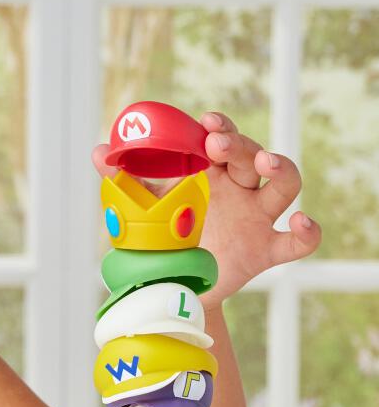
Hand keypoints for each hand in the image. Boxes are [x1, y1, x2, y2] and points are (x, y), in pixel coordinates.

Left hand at [92, 110, 321, 306]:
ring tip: (267, 163)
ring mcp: (257, 217)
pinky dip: (307, 231)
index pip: (221, 139)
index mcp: (209, 172)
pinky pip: (297, 242)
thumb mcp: (141, 206)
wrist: (172, 284)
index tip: (206, 122)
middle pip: (251, 156)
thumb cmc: (163, 235)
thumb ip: (121, 178)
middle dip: (238, 144)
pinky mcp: (266, 250)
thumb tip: (99, 151)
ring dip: (280, 170)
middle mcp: (239, 188)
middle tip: (216, 144)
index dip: (220, 126)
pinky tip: (302, 222)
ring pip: (284, 186)